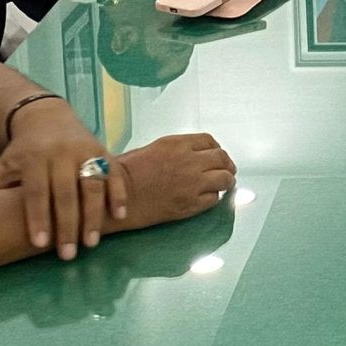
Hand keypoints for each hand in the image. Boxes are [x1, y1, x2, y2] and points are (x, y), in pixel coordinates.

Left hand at [0, 130, 117, 261]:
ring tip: (91, 243)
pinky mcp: (104, 151)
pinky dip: (119, 194)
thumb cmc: (24, 151)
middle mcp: (60, 153)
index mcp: (33, 158)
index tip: (40, 244)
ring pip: (92, 184)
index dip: (38, 217)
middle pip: (65, 192)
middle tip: (68, 255)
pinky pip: (115, 173)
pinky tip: (118, 217)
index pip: (36, 191)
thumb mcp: (3, 166)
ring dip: (93, 215)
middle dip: (67, 225)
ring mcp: (85, 150)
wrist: (48, 116)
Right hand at [104, 132, 237, 231]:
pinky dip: (214, 198)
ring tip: (223, 185)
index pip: (209, 141)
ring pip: (224, 179)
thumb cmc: (127, 175)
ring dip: (226, 181)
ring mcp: (192, 183)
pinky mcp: (191, 204)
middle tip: (227, 171)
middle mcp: (188, 161)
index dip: (216, 149)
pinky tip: (208, 197)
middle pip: (221, 158)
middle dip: (226, 164)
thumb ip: (177, 150)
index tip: (217, 155)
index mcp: (177, 144)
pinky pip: (214, 199)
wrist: (118, 199)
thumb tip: (194, 156)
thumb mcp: (153, 149)